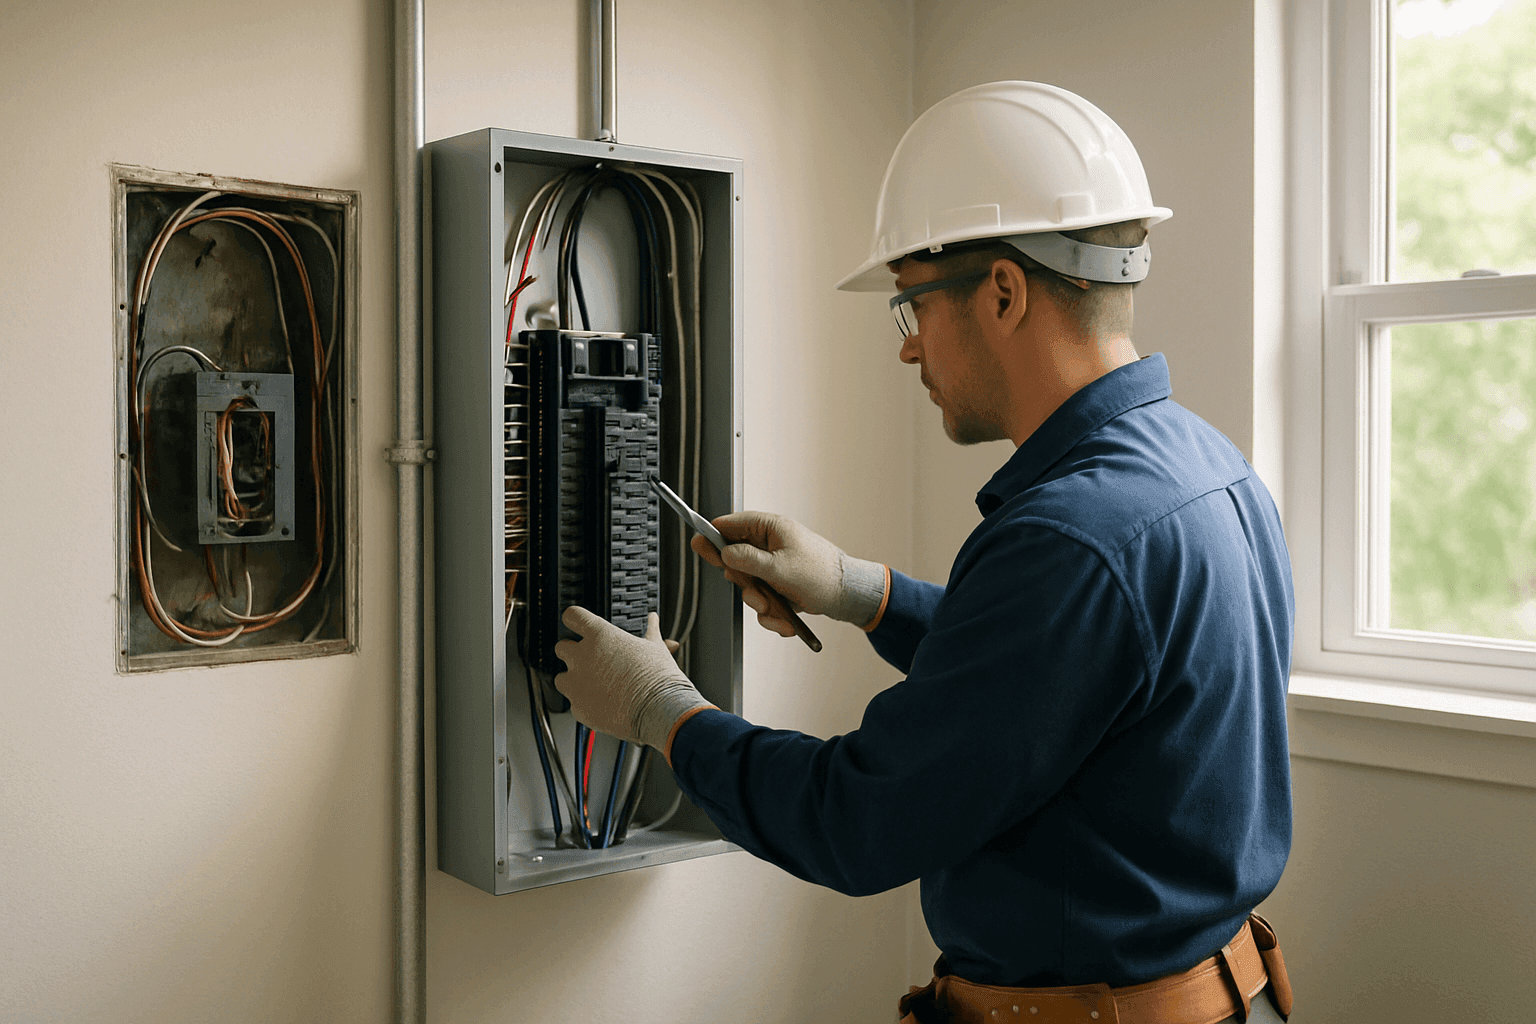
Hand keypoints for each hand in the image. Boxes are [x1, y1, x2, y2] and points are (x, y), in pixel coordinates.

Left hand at [553, 608, 711, 750]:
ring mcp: (577, 684)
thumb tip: (653, 619)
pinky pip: (573, 702)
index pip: (572, 616)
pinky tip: (603, 703)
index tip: (579, 625)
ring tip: (597, 686)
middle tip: (592, 660)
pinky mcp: (578, 708)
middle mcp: (582, 657)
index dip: (575, 620)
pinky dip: (585, 703)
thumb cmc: (658, 678)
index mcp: (600, 635)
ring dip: (574, 680)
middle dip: (573, 653)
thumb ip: (650, 630)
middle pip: (561, 647)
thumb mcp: (656, 647)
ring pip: (562, 677)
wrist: (660, 711)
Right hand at [690, 511, 886, 634]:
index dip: (714, 536)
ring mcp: (774, 566)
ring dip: (760, 603)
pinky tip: (785, 622)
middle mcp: (770, 545)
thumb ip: (748, 560)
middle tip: (754, 591)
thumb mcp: (780, 568)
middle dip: (745, 583)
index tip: (700, 546)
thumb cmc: (821, 575)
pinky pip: (763, 599)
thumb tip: (723, 553)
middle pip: (736, 560)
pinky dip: (772, 613)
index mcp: (771, 529)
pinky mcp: (779, 585)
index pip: (732, 525)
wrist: (848, 597)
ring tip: (776, 610)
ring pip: (749, 585)